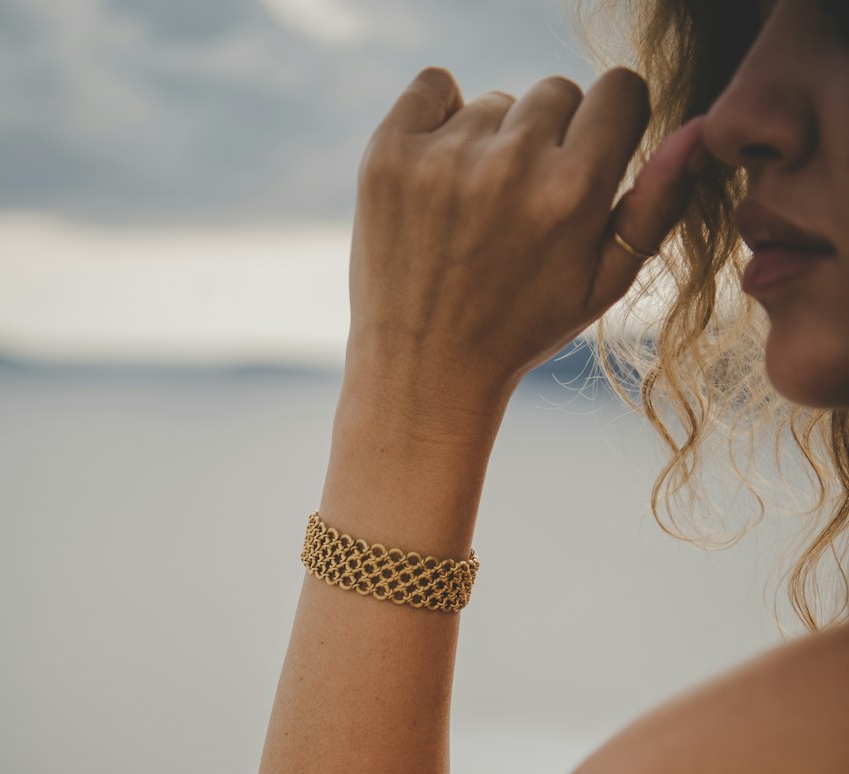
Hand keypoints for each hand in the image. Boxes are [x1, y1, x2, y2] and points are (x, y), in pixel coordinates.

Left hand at [344, 65, 707, 438]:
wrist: (424, 372)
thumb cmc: (521, 329)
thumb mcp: (603, 284)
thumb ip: (657, 205)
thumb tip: (698, 132)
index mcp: (573, 191)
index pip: (619, 91)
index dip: (610, 124)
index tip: (587, 160)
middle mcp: (511, 165)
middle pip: (557, 91)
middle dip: (550, 138)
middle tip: (522, 207)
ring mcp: (444, 157)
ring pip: (495, 101)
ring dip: (491, 142)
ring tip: (474, 213)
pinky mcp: (390, 154)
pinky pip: (432, 86)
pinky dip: (437, 117)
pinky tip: (437, 176)